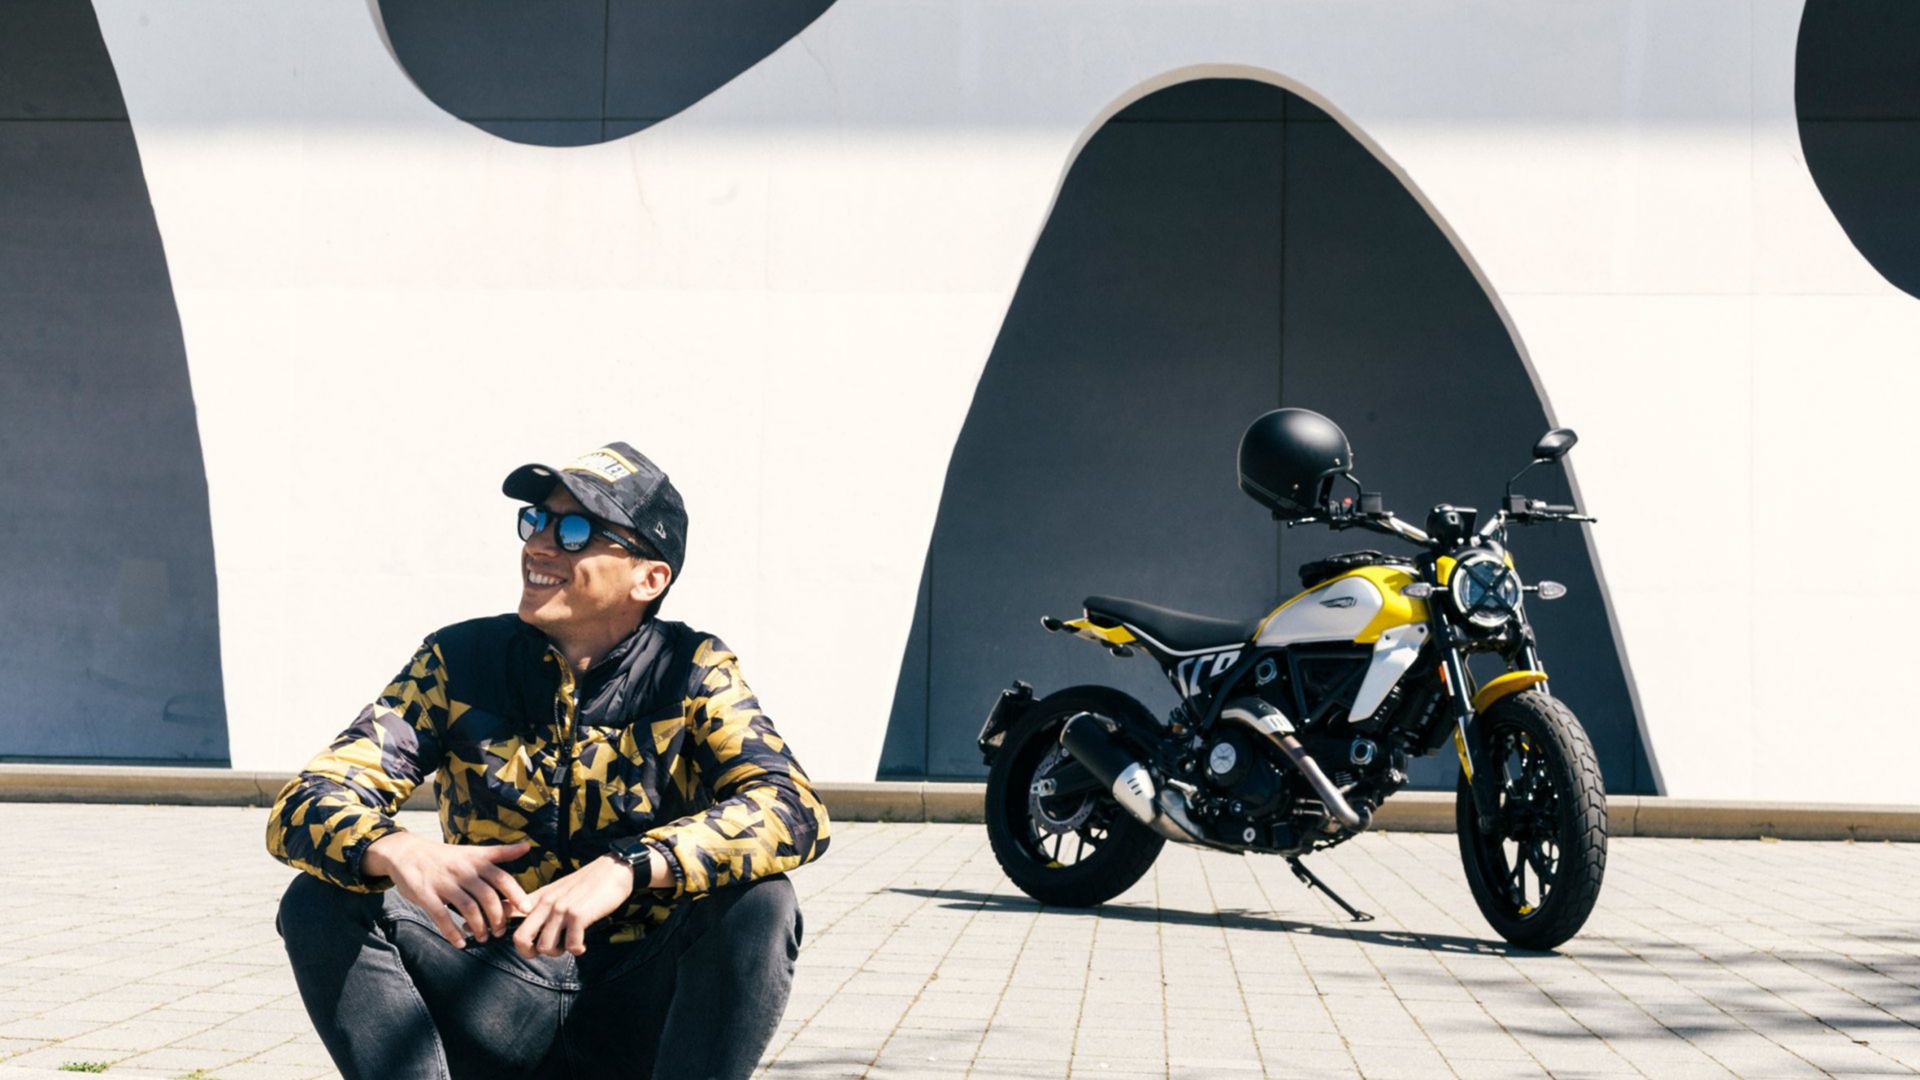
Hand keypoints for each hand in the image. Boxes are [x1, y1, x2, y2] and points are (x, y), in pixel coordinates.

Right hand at [363, 832, 530, 947]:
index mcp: (476, 861)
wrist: (407, 852)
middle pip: (487, 896)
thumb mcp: (473, 851)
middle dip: (497, 917)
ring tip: (483, 937)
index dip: (516, 894)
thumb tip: (527, 846)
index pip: (502, 878)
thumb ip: (499, 853)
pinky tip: (460, 943)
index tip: (527, 910)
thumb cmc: (445, 856)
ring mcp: (444, 882)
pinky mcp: (425, 894)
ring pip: (467, 908)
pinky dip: (452, 933)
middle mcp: (463, 871)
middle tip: (500, 931)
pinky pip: (441, 916)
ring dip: (478, 927)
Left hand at [512, 855, 637, 958]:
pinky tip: (583, 945)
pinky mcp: (578, 915)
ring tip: (569, 944)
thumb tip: (513, 912)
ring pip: (545, 947)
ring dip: (558, 952)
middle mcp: (546, 903)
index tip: (527, 942)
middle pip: (521, 938)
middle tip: (546, 951)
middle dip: (529, 953)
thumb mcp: (557, 889)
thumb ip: (538, 902)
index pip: (511, 917)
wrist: (614, 869)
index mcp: (539, 897)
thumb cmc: (587, 883)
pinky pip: (571, 945)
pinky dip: (577, 950)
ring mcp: (561, 909)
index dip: (510, 933)